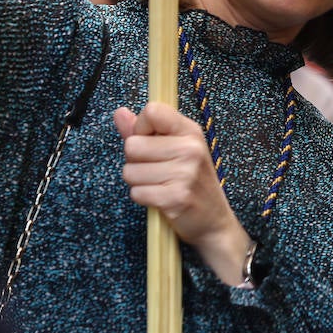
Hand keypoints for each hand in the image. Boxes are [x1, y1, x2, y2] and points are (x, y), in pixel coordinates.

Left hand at [114, 103, 251, 285]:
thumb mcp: (174, 149)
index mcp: (190, 131)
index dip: (141, 127)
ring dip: (138, 182)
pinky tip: (160, 198)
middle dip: (136, 161)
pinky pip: (137, 192)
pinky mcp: (176, 197)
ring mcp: (185, 173)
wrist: (213, 221)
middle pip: (132, 145)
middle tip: (157, 170)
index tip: (152, 141)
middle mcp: (190, 148)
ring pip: (130, 171)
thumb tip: (119, 112)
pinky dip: (143, 198)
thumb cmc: (191, 182)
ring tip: (159, 185)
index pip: (152, 111)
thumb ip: (143, 131)